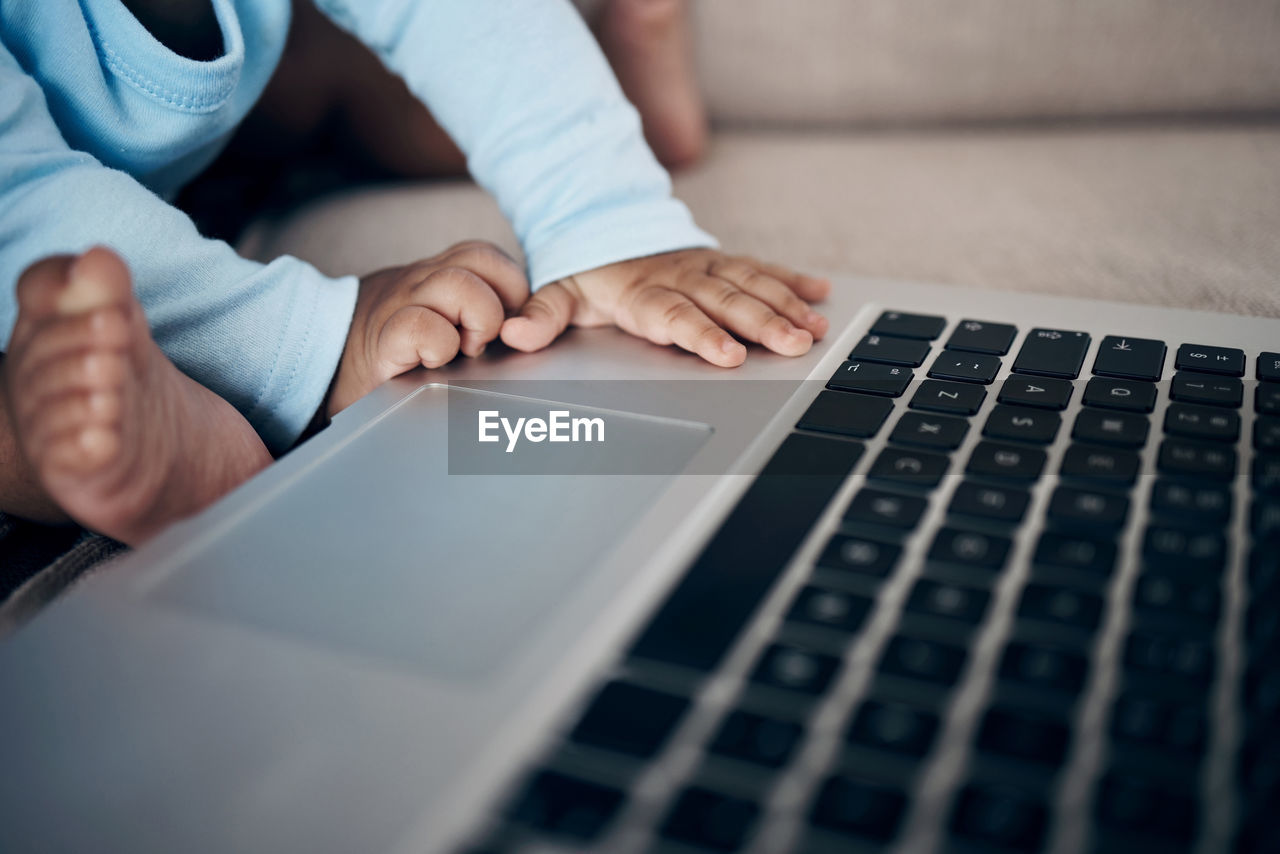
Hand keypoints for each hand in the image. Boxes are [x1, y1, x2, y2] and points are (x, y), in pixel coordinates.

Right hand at [328, 241, 527, 414]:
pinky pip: (422, 326)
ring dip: (476, 321)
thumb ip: (472, 315)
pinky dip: (439, 346)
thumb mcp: (434, 319)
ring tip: (463, 349)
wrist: (320, 362)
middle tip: (487, 336)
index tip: (504, 325)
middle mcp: (421, 281)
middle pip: (480, 258)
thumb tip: (521, 330)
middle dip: (502, 299)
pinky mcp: (384, 336)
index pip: (488, 255)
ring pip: (459, 285)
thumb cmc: (387, 350)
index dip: (510, 287)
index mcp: (436, 275)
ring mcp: (401, 303)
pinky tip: (434, 360)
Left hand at [499, 249, 829, 366]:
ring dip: (786, 307)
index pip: (676, 316)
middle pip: (726, 303)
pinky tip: (821, 294)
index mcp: (644, 292)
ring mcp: (708, 267)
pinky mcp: (725, 261)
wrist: (605, 223)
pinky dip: (793, 280)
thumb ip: (541, 317)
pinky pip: (762, 268)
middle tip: (794, 345)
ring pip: (752, 285)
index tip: (730, 354)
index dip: (702, 334)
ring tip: (816, 328)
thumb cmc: (587, 271)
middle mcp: (682, 277)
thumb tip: (514, 334)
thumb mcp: (557, 292)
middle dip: (763, 324)